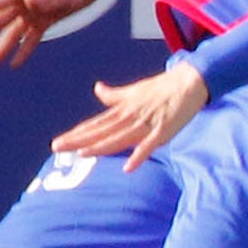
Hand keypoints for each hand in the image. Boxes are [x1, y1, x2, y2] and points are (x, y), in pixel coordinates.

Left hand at [50, 60, 208, 172]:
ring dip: (101, 146)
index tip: (59, 142)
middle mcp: (131, 116)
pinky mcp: (164, 130)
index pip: (96, 124)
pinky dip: (139, 155)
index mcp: (123, 109)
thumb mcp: (134, 90)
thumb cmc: (162, 87)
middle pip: (101, 131)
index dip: (77, 133)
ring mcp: (147, 124)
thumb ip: (114, 95)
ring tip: (82, 154)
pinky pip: (150, 145)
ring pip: (120, 137)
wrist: (190, 81)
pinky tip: (128, 167)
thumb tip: (97, 88)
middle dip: (79, 140)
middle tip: (57, 147)